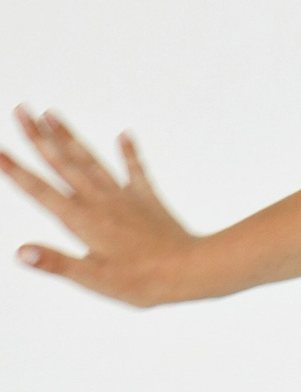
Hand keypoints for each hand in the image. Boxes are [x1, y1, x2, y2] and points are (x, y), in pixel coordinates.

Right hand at [3, 108, 203, 305]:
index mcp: (83, 220)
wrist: (192, 269)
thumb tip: (20, 252)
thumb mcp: (94, 279)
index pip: (42, 192)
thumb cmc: (144, 281)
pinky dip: (130, 153)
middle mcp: (100, 202)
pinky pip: (136, 171)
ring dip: (70, 137)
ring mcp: (124, 198)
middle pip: (63, 164)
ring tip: (52, 113)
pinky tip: (124, 135)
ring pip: (91, 160)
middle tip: (20, 110)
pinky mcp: (147, 200)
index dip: (17, 172)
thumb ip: (57, 263)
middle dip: (38, 137)